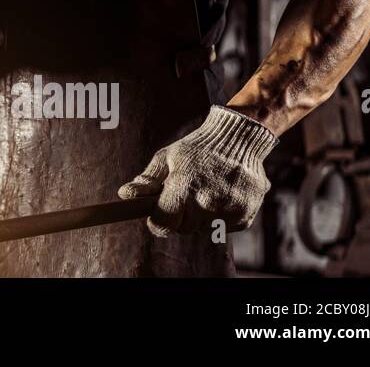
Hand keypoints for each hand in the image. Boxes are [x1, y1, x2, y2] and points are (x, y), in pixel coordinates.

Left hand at [118, 105, 277, 235]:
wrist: (239, 140)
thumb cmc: (197, 148)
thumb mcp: (167, 157)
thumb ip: (148, 180)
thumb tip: (125, 194)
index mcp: (185, 187)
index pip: (164, 223)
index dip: (157, 221)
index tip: (156, 216)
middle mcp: (208, 203)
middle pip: (183, 228)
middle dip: (179, 215)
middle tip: (184, 194)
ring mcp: (228, 212)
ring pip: (202, 229)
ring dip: (199, 216)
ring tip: (204, 191)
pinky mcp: (244, 218)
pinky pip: (222, 228)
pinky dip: (219, 216)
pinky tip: (221, 195)